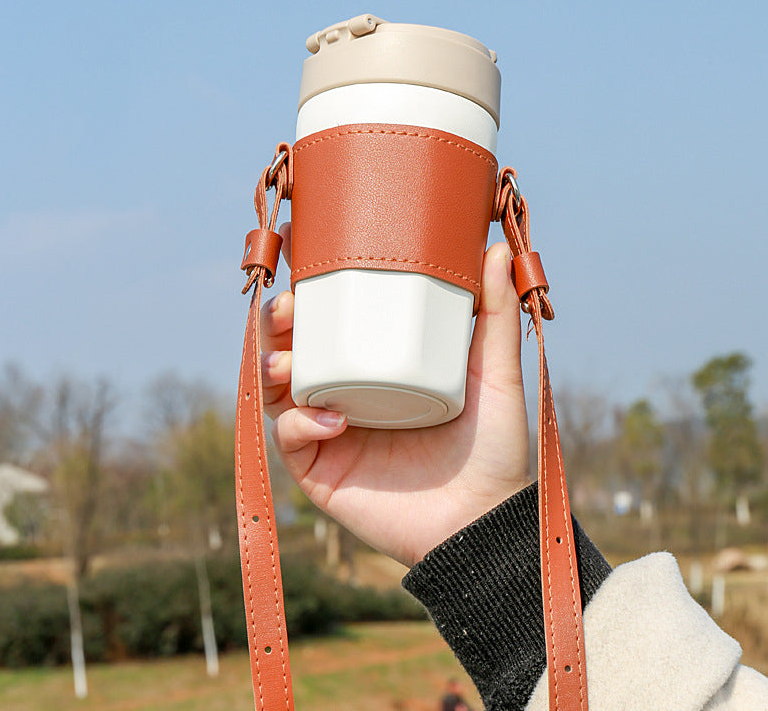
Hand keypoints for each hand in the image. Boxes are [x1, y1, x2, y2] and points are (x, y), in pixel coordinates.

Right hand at [261, 225, 529, 566]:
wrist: (486, 520)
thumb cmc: (492, 445)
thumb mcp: (494, 371)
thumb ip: (494, 313)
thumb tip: (497, 248)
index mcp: (377, 365)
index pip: (333, 318)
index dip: (308, 286)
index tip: (298, 246)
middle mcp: (347, 394)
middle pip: (293, 348)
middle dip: (278, 322)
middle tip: (289, 305)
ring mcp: (330, 434)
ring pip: (276, 391)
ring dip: (270, 365)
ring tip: (286, 358)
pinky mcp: (321, 473)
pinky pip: (291, 442)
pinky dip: (299, 424)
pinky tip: (331, 419)